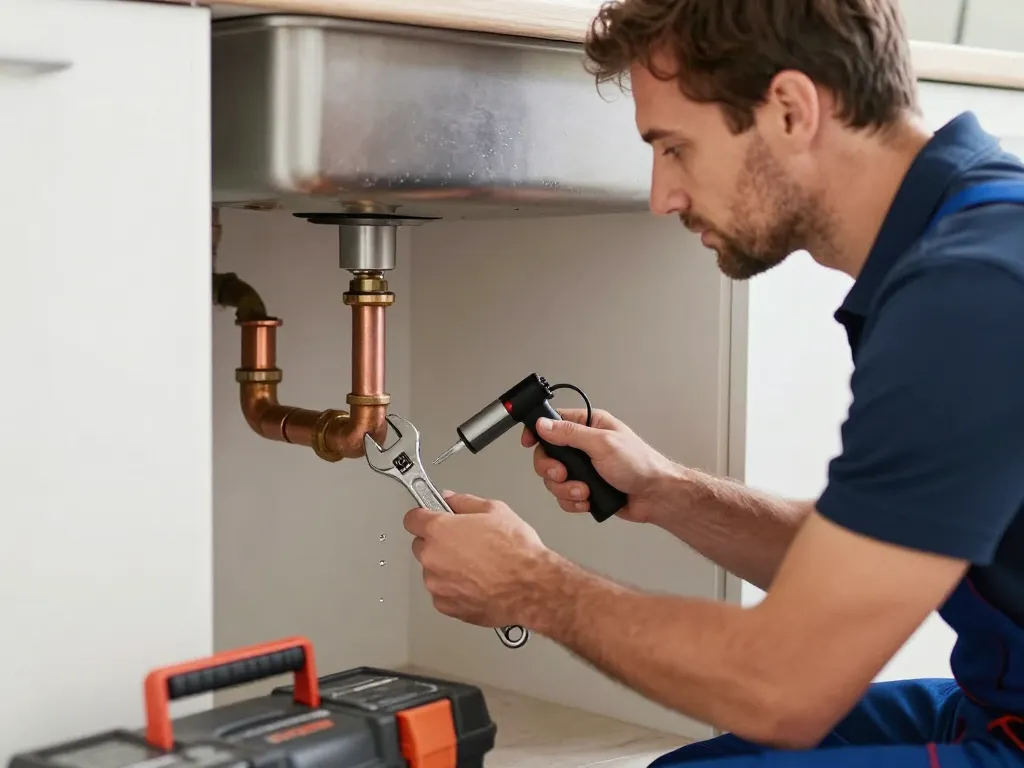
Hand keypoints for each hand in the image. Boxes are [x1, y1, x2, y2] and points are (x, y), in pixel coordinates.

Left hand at [404, 492, 548, 628]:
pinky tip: (477, 582)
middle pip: (421, 546)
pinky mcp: (446, 606)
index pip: (412, 518)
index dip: (423, 516)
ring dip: (446, 568)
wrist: (531, 587)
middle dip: (438, 543)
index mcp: (439, 530)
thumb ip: (464, 502)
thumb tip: (451, 500)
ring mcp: (437, 584)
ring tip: (477, 565)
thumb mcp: (495, 510)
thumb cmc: (516, 552)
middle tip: (464, 542)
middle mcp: (432, 557)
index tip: (430, 517)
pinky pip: (442, 593)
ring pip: (433, 571)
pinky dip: (454, 589)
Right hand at [523, 409, 677, 523]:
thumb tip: (543, 424)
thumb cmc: (640, 464)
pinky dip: (573, 502)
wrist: (656, 496)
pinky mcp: (585, 489)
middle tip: (563, 474)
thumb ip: (570, 434)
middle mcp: (584, 446)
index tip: (528, 442)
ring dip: (566, 489)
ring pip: (554, 479)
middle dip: (552, 469)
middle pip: (547, 455)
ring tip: (585, 491)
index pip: (553, 422)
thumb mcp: (603, 444)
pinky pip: (564, 497)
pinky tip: (588, 500)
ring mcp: (584, 469)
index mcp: (589, 426)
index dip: (537, 431)